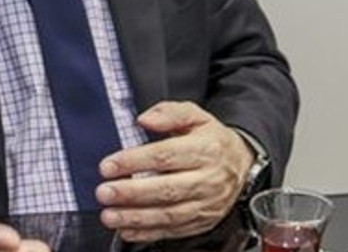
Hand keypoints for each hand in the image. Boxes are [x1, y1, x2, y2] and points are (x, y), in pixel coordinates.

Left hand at [95, 101, 252, 242]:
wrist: (243, 165)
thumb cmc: (212, 140)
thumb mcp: (196, 116)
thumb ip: (169, 113)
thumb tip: (145, 119)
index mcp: (206, 149)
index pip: (165, 156)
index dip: (134, 161)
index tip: (108, 165)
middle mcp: (208, 179)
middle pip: (166, 189)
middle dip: (131, 193)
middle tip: (105, 192)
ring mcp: (206, 204)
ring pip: (169, 215)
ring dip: (136, 217)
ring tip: (110, 215)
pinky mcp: (202, 222)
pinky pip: (173, 231)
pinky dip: (147, 233)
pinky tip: (126, 230)